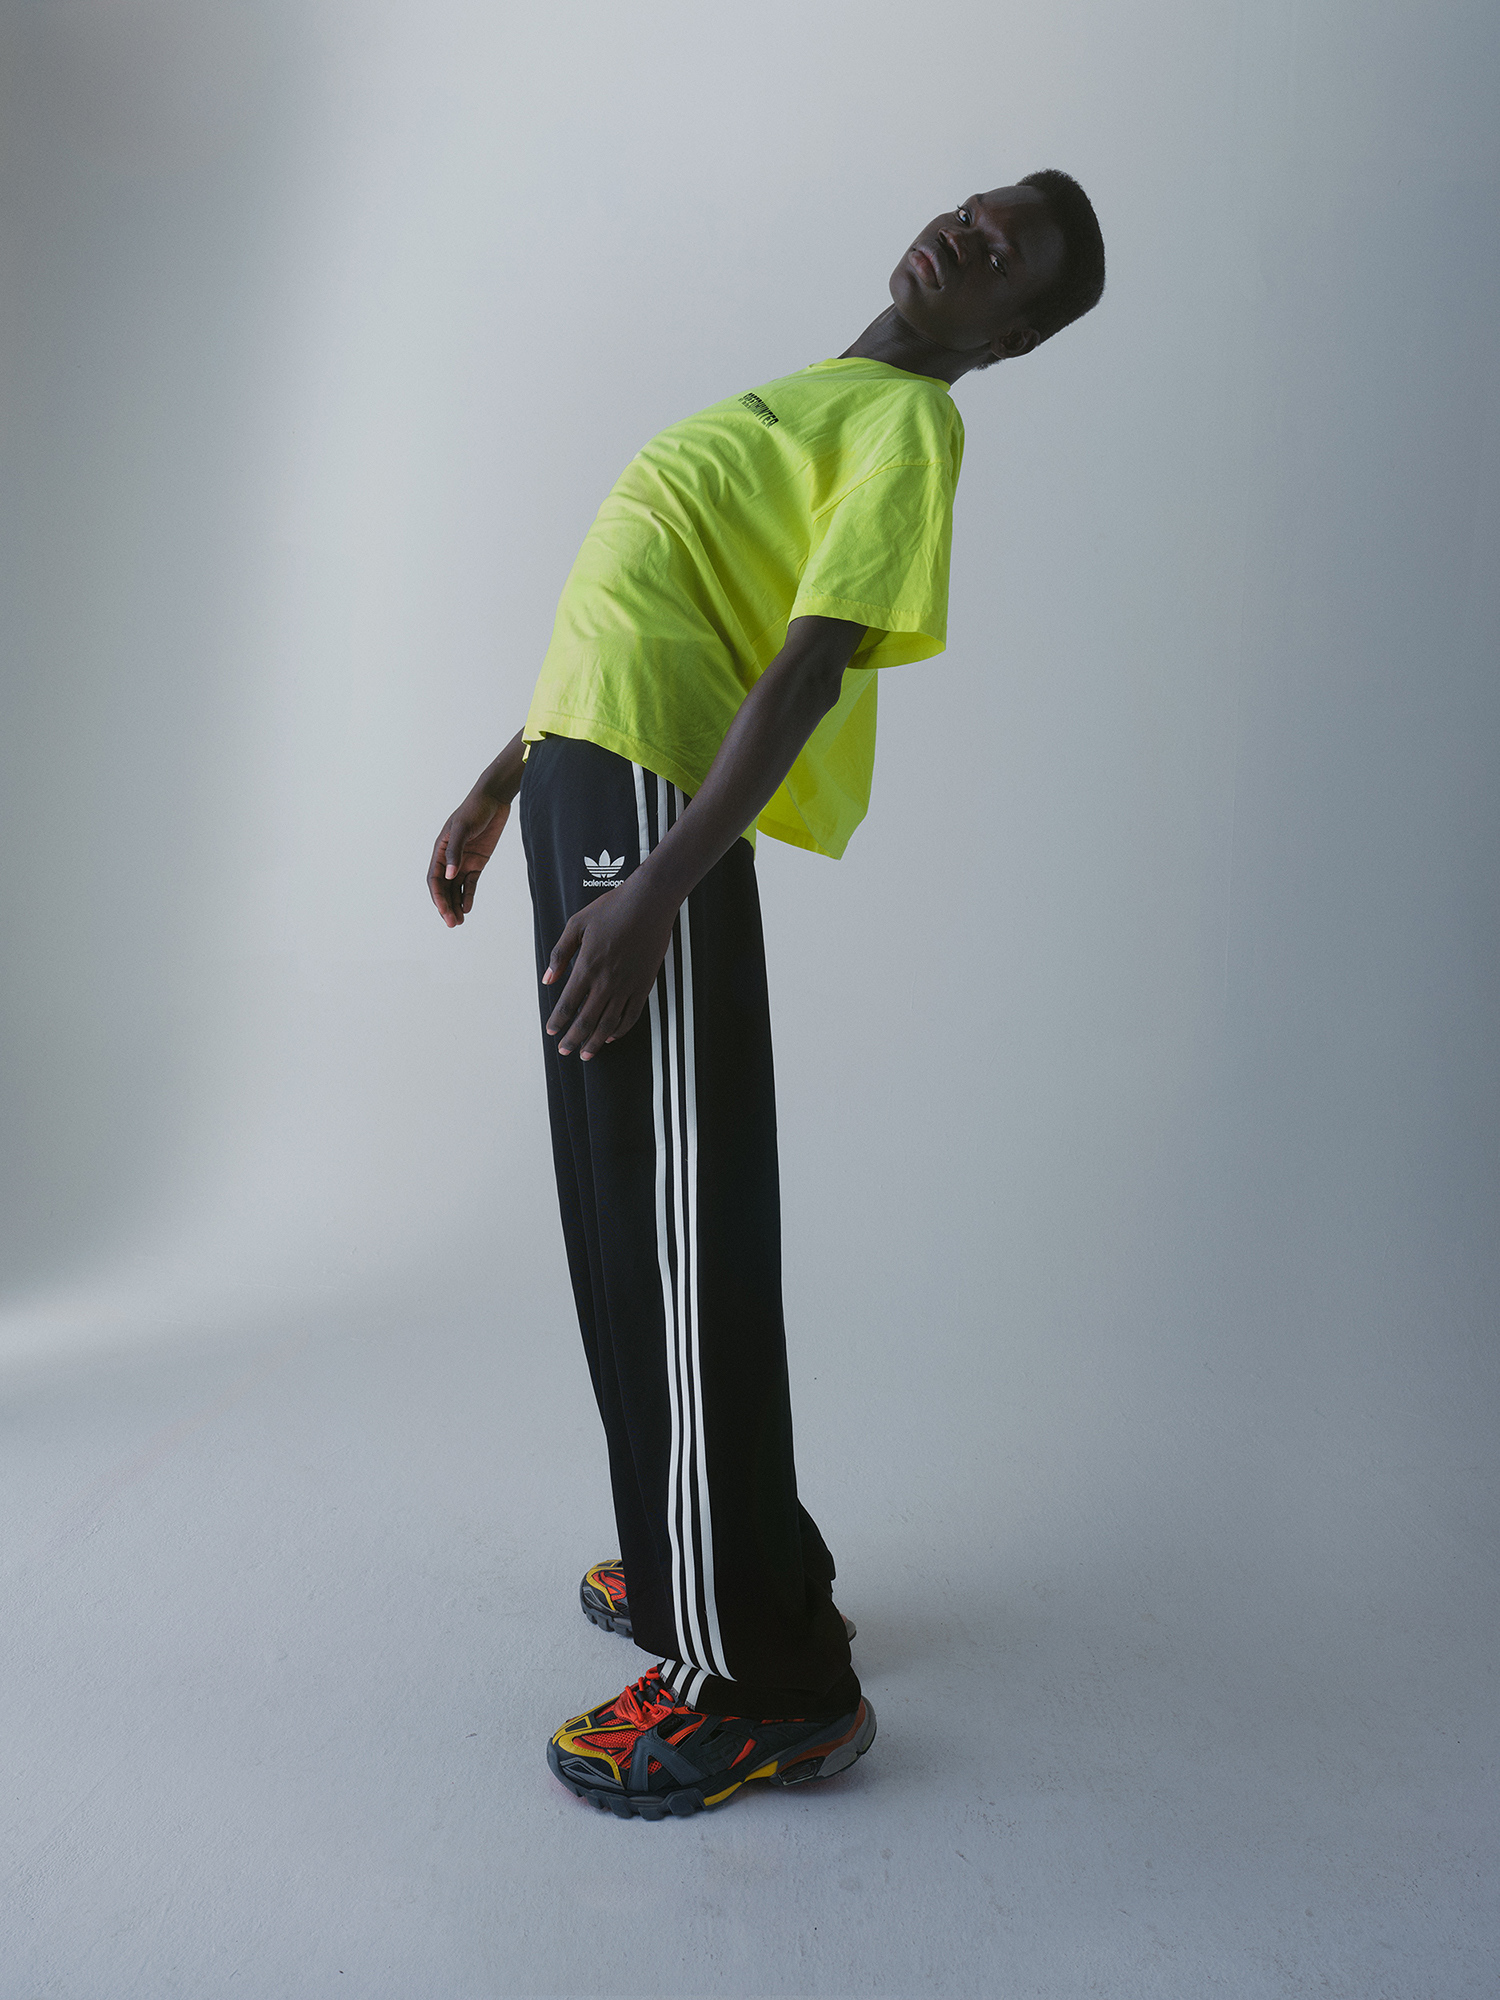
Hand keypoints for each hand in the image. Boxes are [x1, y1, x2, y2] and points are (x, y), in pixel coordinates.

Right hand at [428, 793, 510, 925]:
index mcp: (440, 850)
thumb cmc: (474, 810)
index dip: (437, 896)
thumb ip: (455, 851)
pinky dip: (468, 896)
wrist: (494, 799)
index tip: (444, 911)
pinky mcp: (477, 862)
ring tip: (460, 922)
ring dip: (456, 905)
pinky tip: (468, 908)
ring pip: (456, 888)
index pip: (434, 879)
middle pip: (444, 887)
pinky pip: (470, 883)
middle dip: (446, 906)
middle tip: (453, 924)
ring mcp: (463, 861)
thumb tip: (449, 875)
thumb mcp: (462, 828)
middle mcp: (449, 858)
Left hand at [543, 875, 675, 1057]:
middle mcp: (606, 980)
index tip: (552, 1031)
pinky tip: (611, 1036)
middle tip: (565, 1050)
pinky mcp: (644, 984)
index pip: (567, 1003)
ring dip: (595, 1042)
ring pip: (609, 1024)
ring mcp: (627, 985)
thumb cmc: (613, 908)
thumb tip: (548, 978)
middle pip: (586, 1020)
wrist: (649, 902)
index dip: (557, 1021)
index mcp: (587, 966)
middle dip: (573, 1039)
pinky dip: (620, 1030)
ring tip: (586, 1053)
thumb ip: (560, 953)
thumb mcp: (577, 924)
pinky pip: (631, 1015)